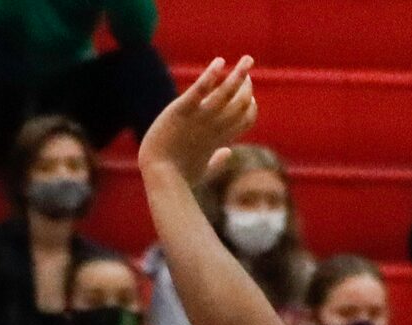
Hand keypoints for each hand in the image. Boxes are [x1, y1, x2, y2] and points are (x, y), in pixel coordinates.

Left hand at [139, 56, 257, 189]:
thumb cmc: (179, 178)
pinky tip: (220, 62)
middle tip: (246, 67)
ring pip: (227, 94)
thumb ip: (217, 161)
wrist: (160, 178)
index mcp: (220, 139)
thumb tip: (228, 153)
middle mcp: (215, 127)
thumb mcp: (202, 169)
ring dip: (240, 74)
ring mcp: (200, 118)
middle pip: (240, 103)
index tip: (250, 96)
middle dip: (247, 86)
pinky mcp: (182, 111)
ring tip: (248, 59)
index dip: (251, 107)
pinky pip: (200, 90)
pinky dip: (210, 75)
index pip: (245, 119)